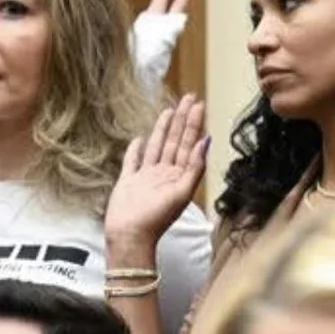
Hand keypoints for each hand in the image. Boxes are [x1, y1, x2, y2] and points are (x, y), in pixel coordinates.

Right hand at [105, 94, 207, 244]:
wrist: (129, 235)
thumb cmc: (156, 218)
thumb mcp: (181, 193)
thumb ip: (194, 167)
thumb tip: (206, 142)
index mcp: (178, 176)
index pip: (188, 144)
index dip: (194, 124)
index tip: (198, 105)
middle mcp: (164, 173)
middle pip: (175, 141)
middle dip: (182, 120)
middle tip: (189, 97)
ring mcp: (145, 176)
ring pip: (157, 146)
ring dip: (163, 129)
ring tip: (170, 110)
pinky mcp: (128, 180)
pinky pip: (132, 161)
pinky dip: (136, 149)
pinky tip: (139, 138)